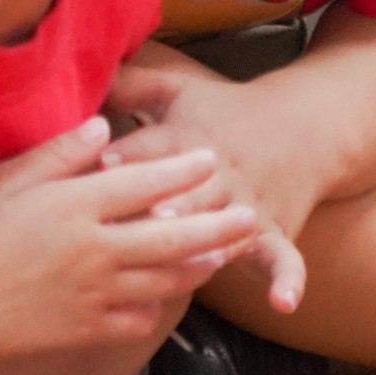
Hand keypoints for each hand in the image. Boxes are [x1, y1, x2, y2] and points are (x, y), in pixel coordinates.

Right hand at [0, 118, 262, 363]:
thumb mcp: (3, 179)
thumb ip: (58, 154)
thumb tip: (103, 125)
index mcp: (74, 207)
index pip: (143, 182)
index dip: (182, 169)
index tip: (211, 156)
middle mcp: (95, 251)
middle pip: (174, 237)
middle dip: (218, 226)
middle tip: (250, 215)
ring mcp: (96, 294)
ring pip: (166, 280)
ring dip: (201, 266)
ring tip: (224, 254)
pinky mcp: (90, 329)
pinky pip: (140, 317)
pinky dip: (159, 305)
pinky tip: (166, 295)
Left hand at [105, 62, 309, 309]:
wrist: (298, 128)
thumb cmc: (219, 110)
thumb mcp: (175, 89)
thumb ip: (127, 85)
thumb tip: (77, 72)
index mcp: (185, 137)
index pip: (151, 149)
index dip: (127, 156)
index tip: (101, 164)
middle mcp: (219, 174)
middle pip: (191, 193)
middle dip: (170, 207)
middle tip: (147, 219)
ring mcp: (249, 206)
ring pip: (229, 228)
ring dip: (214, 244)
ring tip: (197, 261)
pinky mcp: (276, 231)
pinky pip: (285, 258)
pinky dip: (288, 279)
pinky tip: (283, 303)